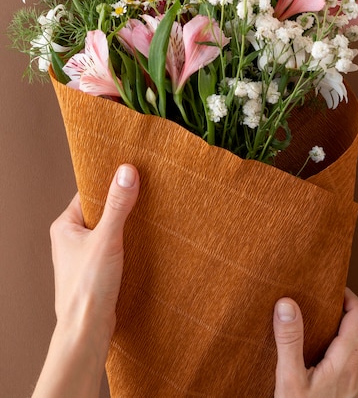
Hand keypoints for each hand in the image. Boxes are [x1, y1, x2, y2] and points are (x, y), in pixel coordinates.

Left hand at [32, 164, 139, 397]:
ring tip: (146, 218)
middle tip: (143, 195)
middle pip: (99, 212)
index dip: (109, 185)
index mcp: (64, 226)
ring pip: (107, 231)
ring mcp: (82, 256)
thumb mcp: (107, 239)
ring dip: (125, 227)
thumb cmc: (88, 288)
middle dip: (120, 206)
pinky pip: (112, 248)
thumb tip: (127, 171)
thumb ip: (118, 205)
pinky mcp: (94, 271)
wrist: (87, 331)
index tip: (130, 175)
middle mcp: (70, 239)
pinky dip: (126, 244)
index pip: (88, 194)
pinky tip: (141, 244)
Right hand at [273, 288, 357, 396]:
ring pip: (353, 353)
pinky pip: (356, 371)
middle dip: (333, 328)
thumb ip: (289, 341)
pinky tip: (322, 375)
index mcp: (347, 361)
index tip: (333, 292)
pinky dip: (341, 367)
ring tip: (313, 356)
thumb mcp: (290, 379)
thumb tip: (286, 304)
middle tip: (311, 328)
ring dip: (336, 350)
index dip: (348, 296)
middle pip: (352, 334)